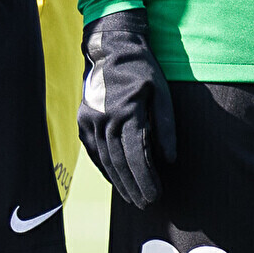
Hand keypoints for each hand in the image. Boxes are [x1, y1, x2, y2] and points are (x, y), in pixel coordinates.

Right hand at [77, 8, 174, 208]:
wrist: (111, 49)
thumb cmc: (143, 70)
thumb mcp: (162, 94)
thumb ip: (166, 127)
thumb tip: (170, 160)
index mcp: (128, 112)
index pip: (137, 156)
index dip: (146, 179)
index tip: (155, 196)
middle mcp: (105, 118)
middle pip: (120, 162)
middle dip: (133, 186)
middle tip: (145, 204)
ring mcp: (90, 120)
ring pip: (105, 159)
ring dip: (119, 181)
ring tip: (131, 198)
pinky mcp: (83, 120)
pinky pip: (93, 151)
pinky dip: (104, 167)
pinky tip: (114, 180)